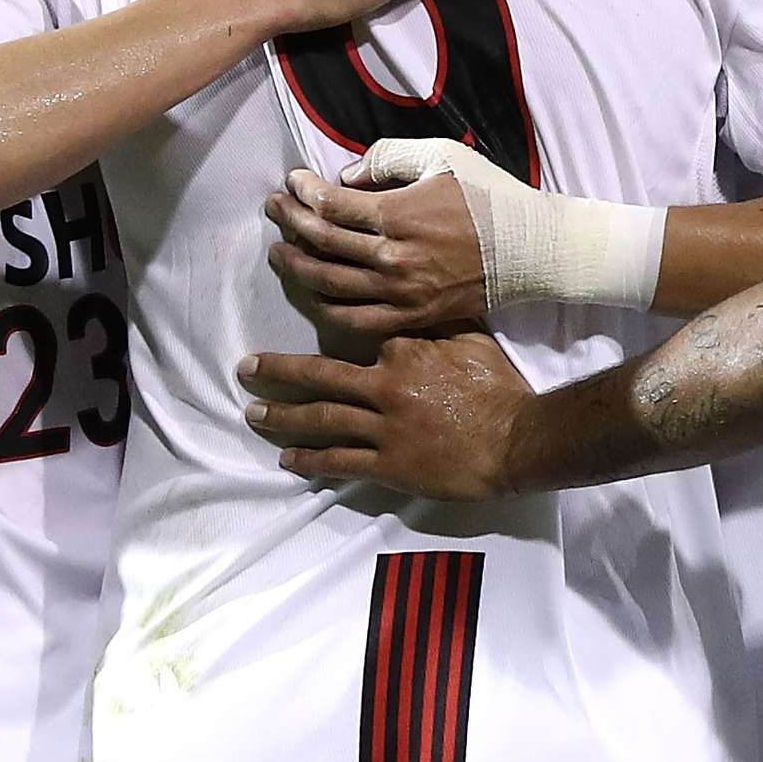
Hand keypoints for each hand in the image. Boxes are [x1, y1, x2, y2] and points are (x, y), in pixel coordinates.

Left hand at [241, 335, 539, 499]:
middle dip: (276, 372)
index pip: (354, 335)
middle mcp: (383, 384)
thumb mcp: (471, 337)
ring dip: (281, 416)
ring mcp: (383, 427)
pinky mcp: (388, 464)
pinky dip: (310, 459)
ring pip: (320, 418)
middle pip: (318, 376)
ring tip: (253, 414)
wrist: (516, 438)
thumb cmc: (497, 386)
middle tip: (246, 370)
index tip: (296, 320)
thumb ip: (436, 320)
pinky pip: (340, 460)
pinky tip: (288, 458)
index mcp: (401, 349)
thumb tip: (415, 297)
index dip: (323, 328)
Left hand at [265, 163, 489, 337]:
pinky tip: (311, 293)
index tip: (291, 182)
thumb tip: (345, 178)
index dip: (303, 191)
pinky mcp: (411, 318)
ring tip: (280, 252)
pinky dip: (324, 307)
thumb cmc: (490, 197)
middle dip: (290, 222)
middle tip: (274, 209)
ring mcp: (401, 293)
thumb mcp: (444, 156)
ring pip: (328, 284)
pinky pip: (354, 320)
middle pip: (321, 242)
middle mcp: (394, 257)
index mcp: (400, 214)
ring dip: (296, 267)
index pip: (332, 205)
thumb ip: (389, 158)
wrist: (533, 251)